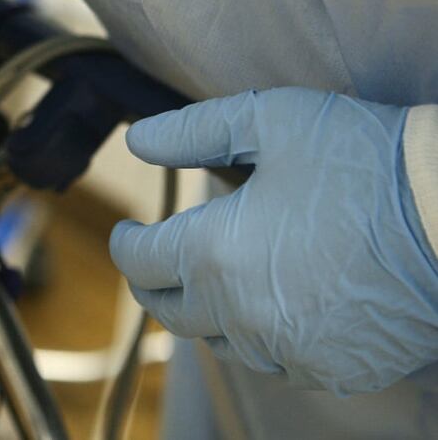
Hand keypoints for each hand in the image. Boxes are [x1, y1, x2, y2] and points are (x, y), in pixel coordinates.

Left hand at [109, 87, 437, 394]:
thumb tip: (139, 140)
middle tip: (162, 259)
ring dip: (210, 311)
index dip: (126, 242)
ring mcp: (289, 348)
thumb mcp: (268, 119)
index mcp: (212, 253)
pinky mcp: (335, 368)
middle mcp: (241, 313)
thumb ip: (191, 132)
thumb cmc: (362, 157)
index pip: (139, 261)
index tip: (129, 232)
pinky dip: (268, 336)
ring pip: (222, 341)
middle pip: (171, 311)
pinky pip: (280, 361)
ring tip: (222, 278)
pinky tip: (280, 307)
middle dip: (156, 282)